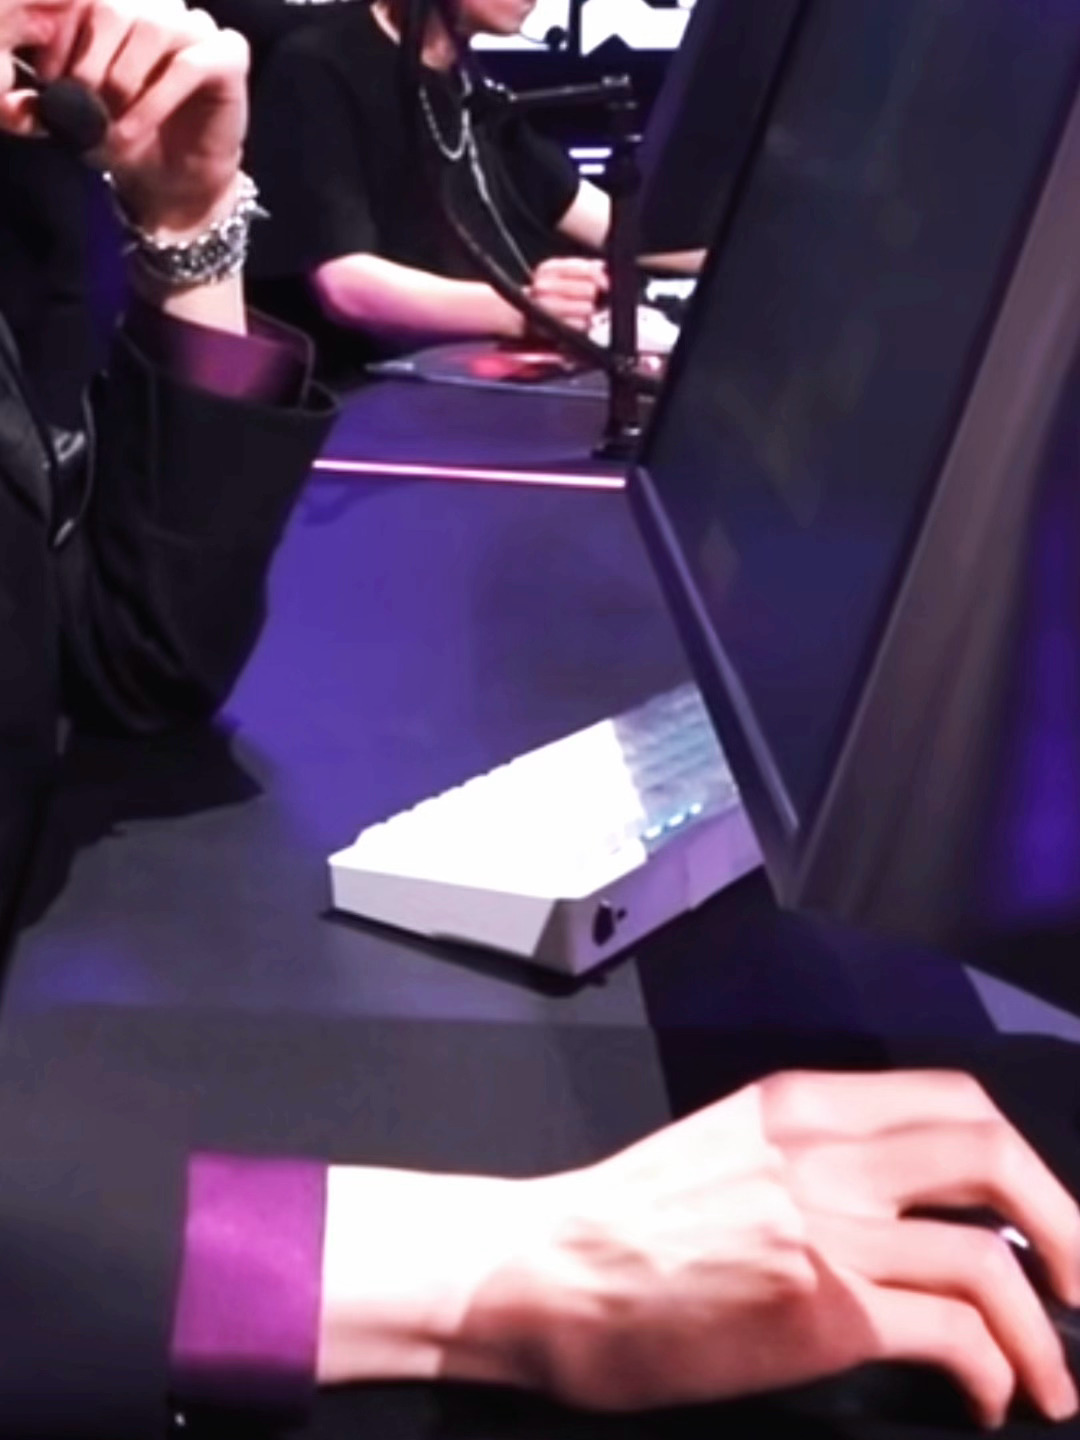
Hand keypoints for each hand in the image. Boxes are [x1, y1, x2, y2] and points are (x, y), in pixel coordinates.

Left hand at [0, 0, 248, 236]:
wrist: (174, 185)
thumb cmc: (129, 141)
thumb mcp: (84, 109)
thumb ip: (65, 82)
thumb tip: (46, 76)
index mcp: (126, 9)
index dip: (64, 34)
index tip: (47, 78)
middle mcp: (163, 8)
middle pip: (118, 6)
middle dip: (92, 58)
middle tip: (81, 101)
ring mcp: (199, 29)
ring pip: (155, 27)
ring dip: (124, 79)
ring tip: (110, 123)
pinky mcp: (230, 57)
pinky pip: (189, 64)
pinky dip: (156, 99)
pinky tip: (134, 129)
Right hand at [482, 1071, 1079, 1424]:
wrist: (545, 1269)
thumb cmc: (624, 1223)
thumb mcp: (727, 1152)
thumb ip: (815, 1162)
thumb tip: (909, 1213)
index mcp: (800, 1102)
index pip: (951, 1099)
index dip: (1021, 1159)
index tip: (1041, 1216)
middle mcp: (822, 1149)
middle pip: (990, 1154)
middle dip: (1062, 1224)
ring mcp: (823, 1225)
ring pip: (987, 1260)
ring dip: (1042, 1331)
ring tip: (1049, 1383)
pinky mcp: (818, 1308)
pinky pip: (952, 1336)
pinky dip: (993, 1372)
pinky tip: (983, 1400)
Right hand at [525, 257, 606, 334]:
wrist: (521, 316)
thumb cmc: (546, 294)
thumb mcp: (560, 273)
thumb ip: (583, 268)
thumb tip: (603, 269)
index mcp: (548, 269)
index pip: (586, 270)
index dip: (601, 278)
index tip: (605, 284)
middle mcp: (543, 287)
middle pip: (590, 290)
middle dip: (593, 297)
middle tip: (586, 300)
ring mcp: (546, 308)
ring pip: (588, 308)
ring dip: (588, 312)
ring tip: (578, 311)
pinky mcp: (552, 327)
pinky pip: (582, 325)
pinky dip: (582, 325)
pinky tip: (574, 321)